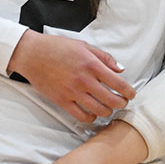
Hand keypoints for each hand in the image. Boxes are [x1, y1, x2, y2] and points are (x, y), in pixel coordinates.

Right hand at [7, 30, 135, 122]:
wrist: (32, 54)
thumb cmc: (57, 47)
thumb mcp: (84, 45)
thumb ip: (104, 57)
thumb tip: (121, 69)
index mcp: (91, 64)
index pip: (118, 83)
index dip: (129, 92)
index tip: (131, 94)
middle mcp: (84, 80)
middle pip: (112, 100)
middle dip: (121, 103)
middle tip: (122, 102)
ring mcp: (72, 92)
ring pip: (99, 110)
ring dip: (108, 112)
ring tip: (108, 108)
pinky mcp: (62, 101)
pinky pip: (81, 116)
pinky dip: (91, 118)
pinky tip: (93, 113)